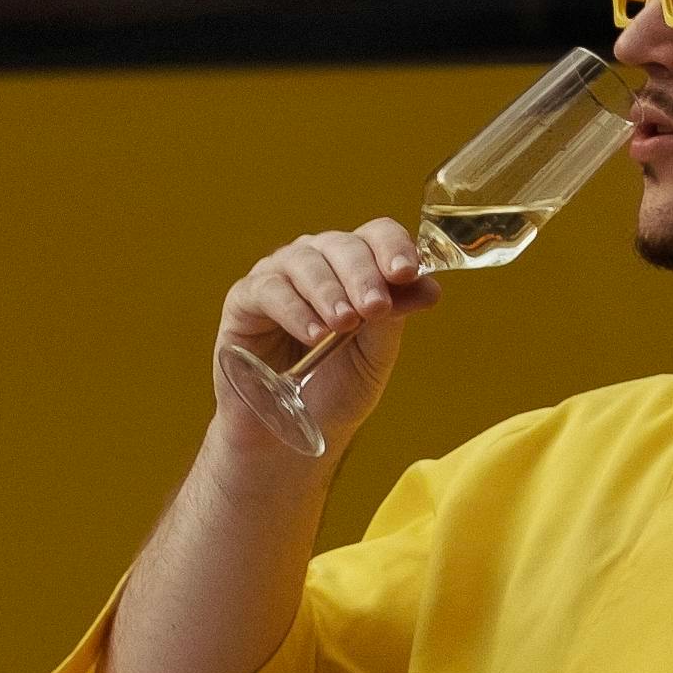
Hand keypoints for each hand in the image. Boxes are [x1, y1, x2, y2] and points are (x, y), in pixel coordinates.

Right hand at [212, 220, 425, 462]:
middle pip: (342, 244)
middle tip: (375, 308)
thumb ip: (394, 318)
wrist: (287, 437)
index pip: (376, 235)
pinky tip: (312, 334)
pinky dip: (294, 309)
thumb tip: (429, 287)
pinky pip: (269, 290)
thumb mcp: (374, 355)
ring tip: (343, 324)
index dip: (393, 247)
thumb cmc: (333, 390)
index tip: (405, 274)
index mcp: (354, 269)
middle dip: (363, 275)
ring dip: (328, 291)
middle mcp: (316, 263)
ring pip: (304, 261)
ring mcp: (278, 277)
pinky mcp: (243, 300)